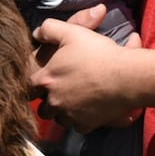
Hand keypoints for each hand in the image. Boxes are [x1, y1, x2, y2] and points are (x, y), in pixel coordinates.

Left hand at [30, 5, 139, 131]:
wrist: (125, 77)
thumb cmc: (98, 53)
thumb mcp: (71, 32)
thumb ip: (49, 29)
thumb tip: (37, 33)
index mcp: (46, 79)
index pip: (29, 85)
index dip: (36, 82)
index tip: (43, 80)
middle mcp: (54, 101)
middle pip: (42, 108)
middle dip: (49, 101)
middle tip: (60, 92)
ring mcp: (70, 115)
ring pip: (59, 119)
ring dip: (64, 111)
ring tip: (75, 101)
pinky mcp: (86, 124)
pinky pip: (78, 127)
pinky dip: (82, 120)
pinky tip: (89, 110)